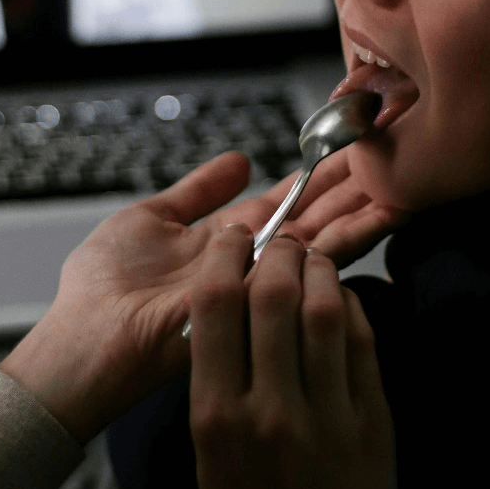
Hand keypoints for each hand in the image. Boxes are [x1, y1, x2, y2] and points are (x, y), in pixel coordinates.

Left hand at [0, 147, 406, 443]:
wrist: (88, 335)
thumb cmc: (104, 285)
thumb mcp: (150, 217)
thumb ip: (197, 191)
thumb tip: (238, 161)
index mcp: (224, 241)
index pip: (283, 205)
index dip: (316, 180)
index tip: (349, 152)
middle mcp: (248, 263)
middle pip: (312, 221)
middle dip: (350, 191)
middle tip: (393, 159)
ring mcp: (259, 283)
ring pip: (323, 242)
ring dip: (363, 210)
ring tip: (401, 181)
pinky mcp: (264, 301)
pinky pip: (313, 269)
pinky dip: (352, 240)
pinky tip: (383, 215)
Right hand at [188, 227, 396, 488]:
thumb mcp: (207, 451)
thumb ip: (216, 379)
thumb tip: (231, 301)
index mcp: (216, 416)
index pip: (214, 307)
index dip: (225, 256)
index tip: (232, 236)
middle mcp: (270, 411)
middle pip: (274, 294)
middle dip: (278, 250)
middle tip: (280, 239)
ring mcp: (328, 418)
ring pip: (326, 309)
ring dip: (319, 268)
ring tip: (312, 258)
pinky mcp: (373, 425)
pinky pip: (364, 343)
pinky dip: (352, 306)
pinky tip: (342, 298)